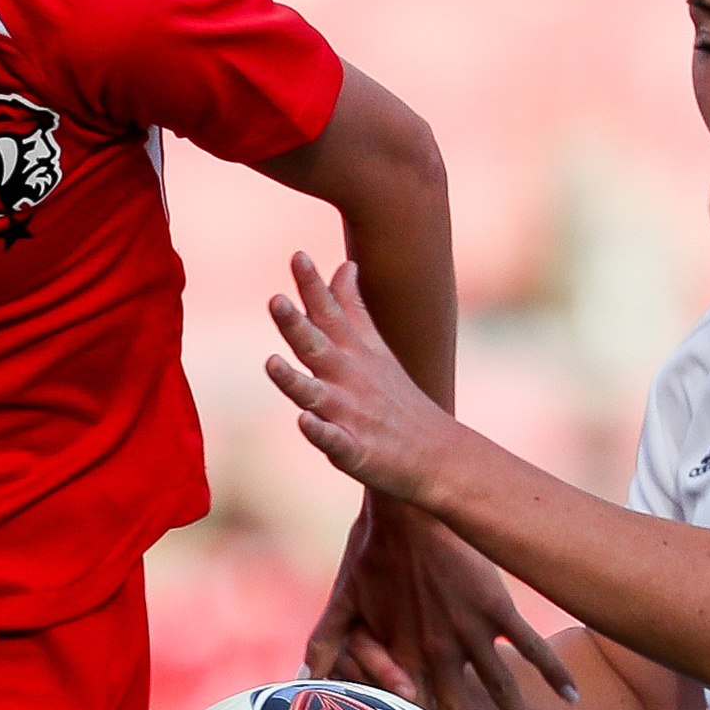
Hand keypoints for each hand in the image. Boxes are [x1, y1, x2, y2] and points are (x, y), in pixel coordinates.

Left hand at [266, 251, 451, 497]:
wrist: (437, 454)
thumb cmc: (397, 398)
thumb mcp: (375, 348)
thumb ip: (351, 307)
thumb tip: (344, 264)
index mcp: (352, 355)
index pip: (329, 315)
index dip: (312, 286)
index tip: (298, 254)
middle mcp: (349, 380)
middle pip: (316, 348)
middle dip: (296, 325)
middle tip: (276, 299)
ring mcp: (351, 415)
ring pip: (316, 395)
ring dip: (293, 380)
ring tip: (271, 362)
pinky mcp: (354, 451)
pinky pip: (333, 441)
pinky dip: (319, 432)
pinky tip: (304, 421)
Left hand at [308, 492, 578, 709]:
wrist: (406, 504)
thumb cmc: (368, 549)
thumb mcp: (340, 599)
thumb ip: (323, 642)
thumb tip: (297, 678)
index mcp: (400, 653)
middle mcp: (438, 651)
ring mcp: (471, 632)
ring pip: (503, 692)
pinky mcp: (497, 608)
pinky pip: (533, 647)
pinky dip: (553, 672)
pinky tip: (572, 697)